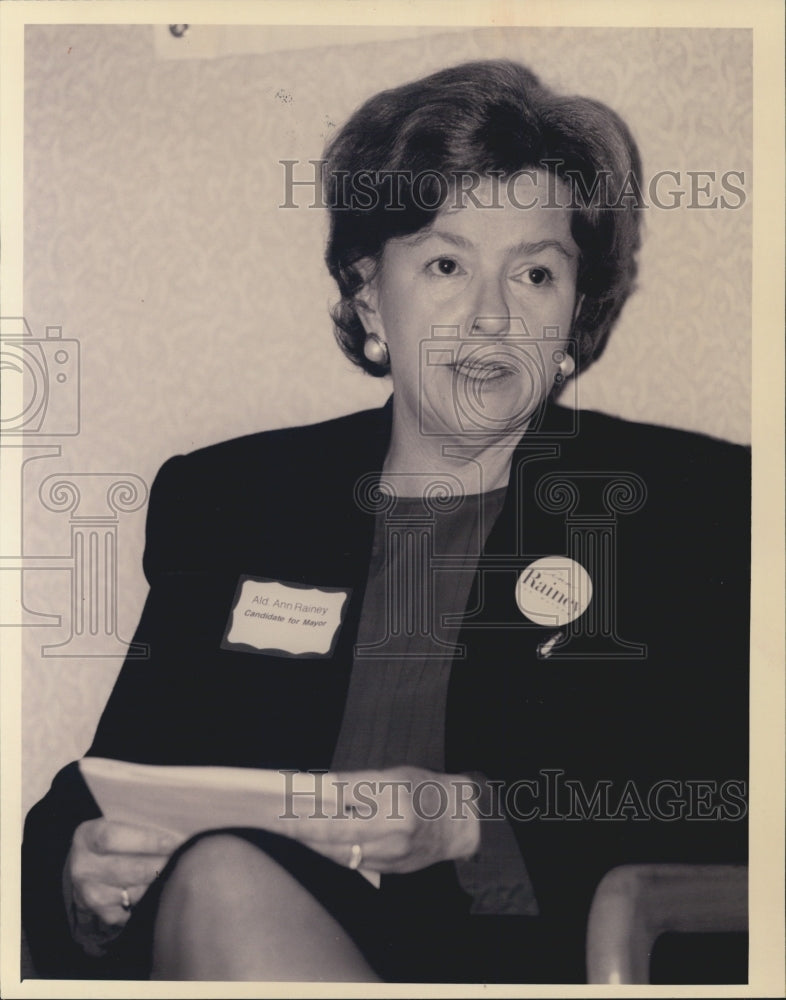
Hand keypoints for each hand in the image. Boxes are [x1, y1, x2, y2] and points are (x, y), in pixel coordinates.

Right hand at [65, 819, 181, 951]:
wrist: (90, 865)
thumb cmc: (117, 838)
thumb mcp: (119, 822)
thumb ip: (141, 823)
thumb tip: (178, 827)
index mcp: (87, 836)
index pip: (113, 838)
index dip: (147, 840)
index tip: (176, 841)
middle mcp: (83, 867)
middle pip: (128, 869)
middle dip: (162, 865)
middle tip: (187, 859)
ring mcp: (91, 894)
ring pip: (134, 893)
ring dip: (160, 884)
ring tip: (181, 873)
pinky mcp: (103, 914)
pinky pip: (135, 909)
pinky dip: (152, 900)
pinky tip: (165, 890)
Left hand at [288, 766, 480, 874]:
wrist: (460, 822)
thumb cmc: (424, 790)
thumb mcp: (394, 774)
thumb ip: (358, 783)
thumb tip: (318, 788)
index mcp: (392, 793)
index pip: (342, 796)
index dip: (311, 799)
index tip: (284, 797)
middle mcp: (392, 825)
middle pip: (334, 828)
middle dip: (299, 825)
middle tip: (272, 818)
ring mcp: (392, 850)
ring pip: (339, 849)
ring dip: (308, 841)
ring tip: (284, 830)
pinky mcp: (390, 867)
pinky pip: (351, 862)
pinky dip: (328, 852)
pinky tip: (311, 844)